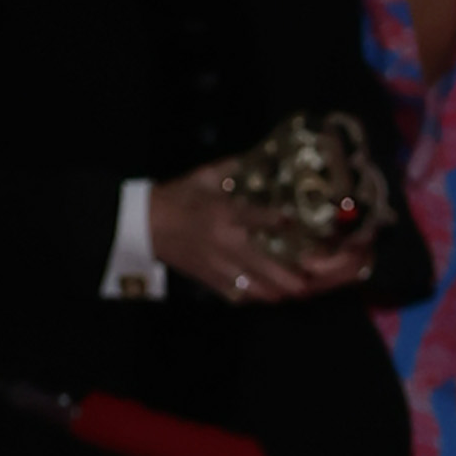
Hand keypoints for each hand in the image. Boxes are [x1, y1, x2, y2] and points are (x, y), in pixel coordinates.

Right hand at [151, 165, 376, 302]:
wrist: (142, 223)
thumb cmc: (176, 197)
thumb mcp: (205, 177)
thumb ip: (234, 169)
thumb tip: (261, 157)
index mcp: (225, 214)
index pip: (264, 219)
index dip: (286, 223)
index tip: (305, 226)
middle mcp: (226, 243)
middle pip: (267, 266)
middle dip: (293, 277)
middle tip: (313, 279)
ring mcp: (218, 265)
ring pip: (255, 288)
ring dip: (277, 291)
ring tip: (296, 292)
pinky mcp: (207, 279)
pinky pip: (236, 295)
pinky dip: (253, 298)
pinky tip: (267, 297)